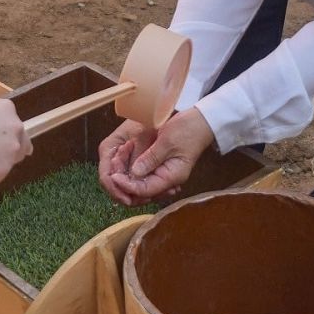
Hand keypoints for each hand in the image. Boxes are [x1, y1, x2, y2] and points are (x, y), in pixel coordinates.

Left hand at [98, 109, 214, 205]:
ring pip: (143, 184)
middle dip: (127, 184)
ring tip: (117, 164)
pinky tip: (126, 160)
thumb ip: (150, 158)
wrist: (201, 121)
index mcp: (173, 176)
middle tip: (113, 172)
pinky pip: (146, 175)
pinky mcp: (163, 166)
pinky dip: (135, 171)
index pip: (147, 190)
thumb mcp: (166, 141)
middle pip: (143, 191)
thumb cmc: (187, 129)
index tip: (115, 177)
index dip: (129, 186)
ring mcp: (166, 173)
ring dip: (129, 178)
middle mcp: (169, 179)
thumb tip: (134, 173)